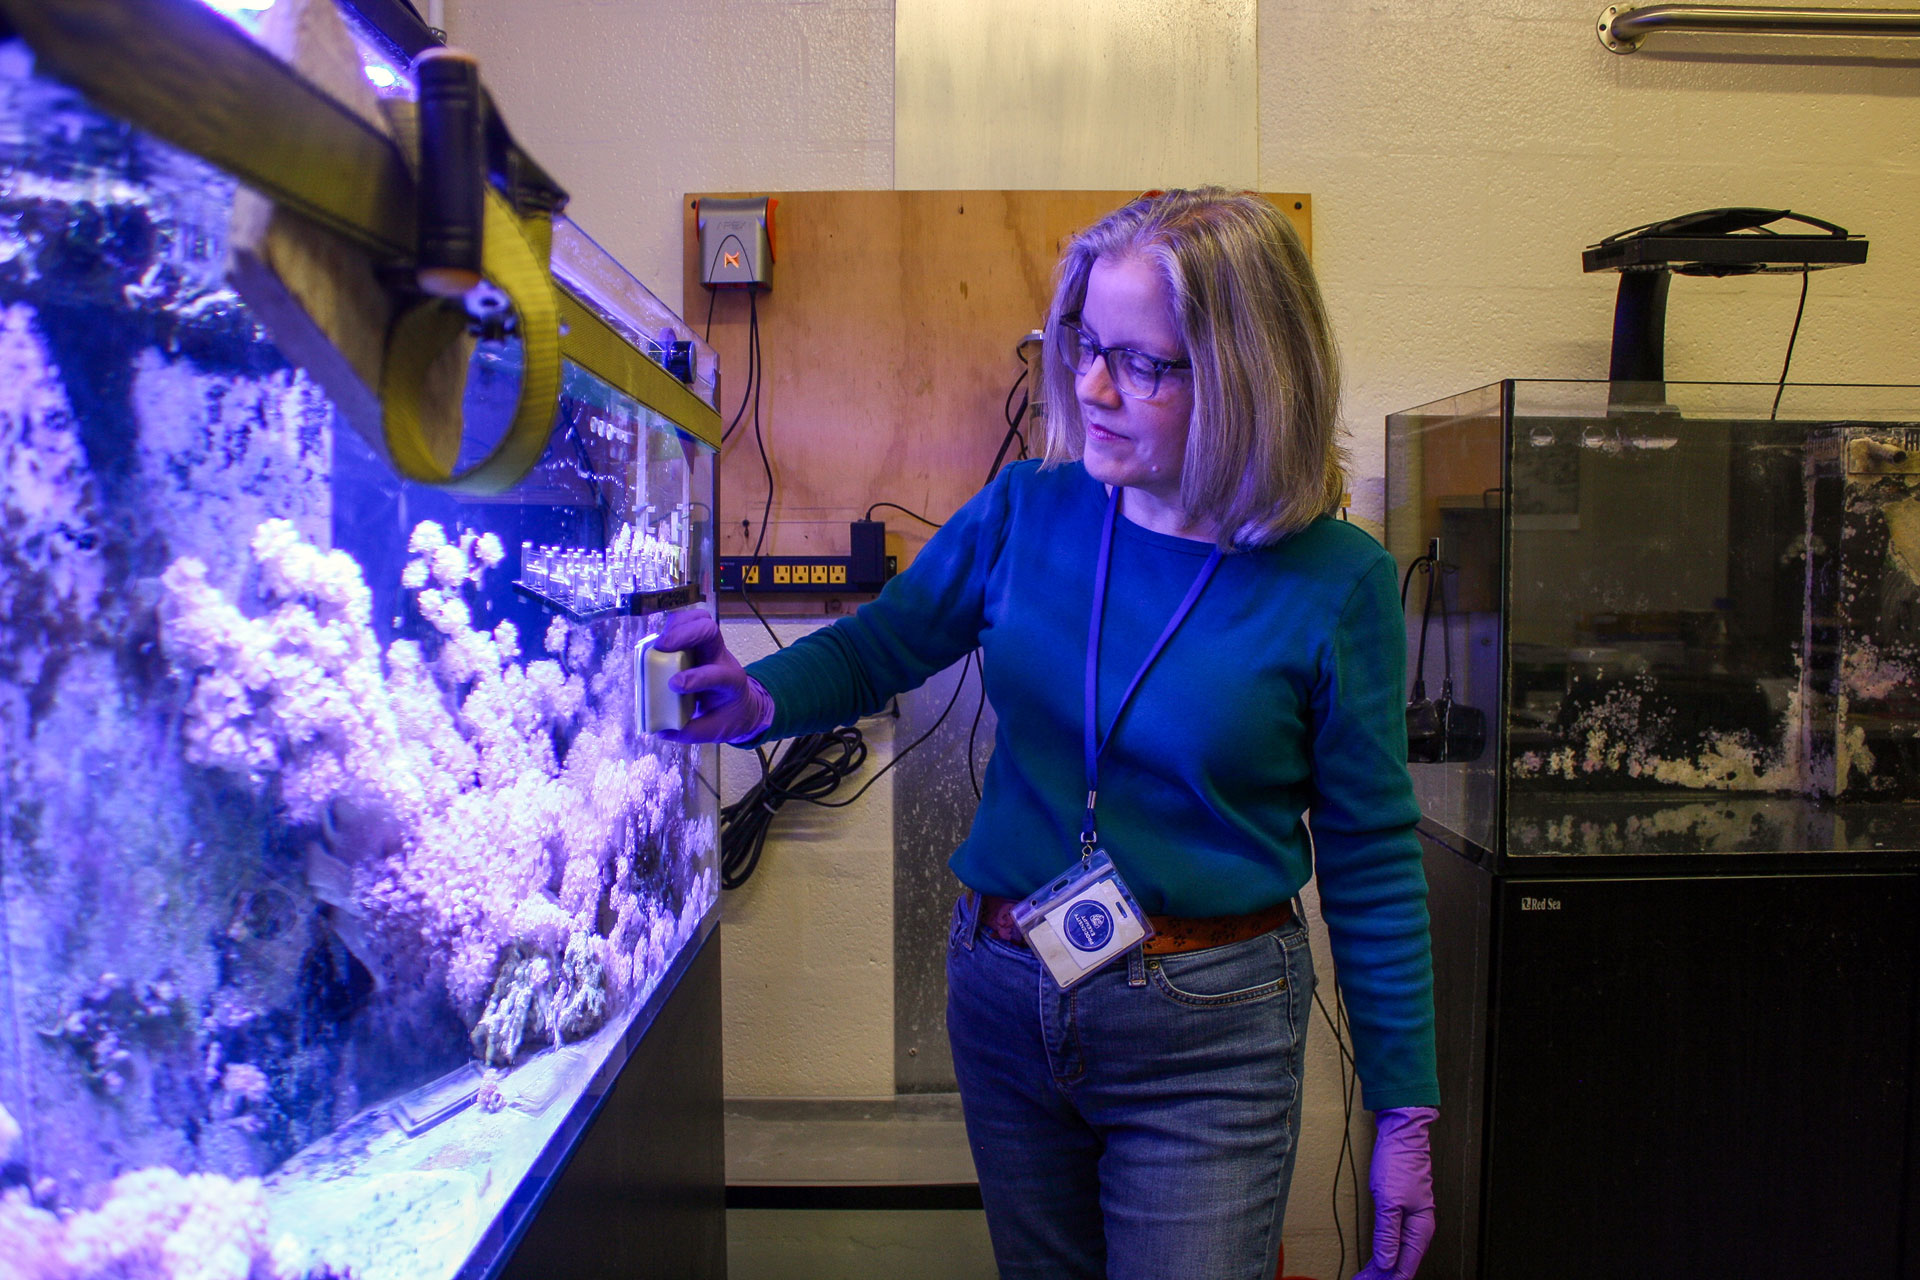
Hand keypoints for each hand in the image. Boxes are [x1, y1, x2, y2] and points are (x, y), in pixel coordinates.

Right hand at [651, 610, 774, 743]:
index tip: (673, 685)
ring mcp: (712, 646)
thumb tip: (660, 730)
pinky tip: (662, 638)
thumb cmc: (727, 715)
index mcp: (730, 683)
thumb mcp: (713, 731)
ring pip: (701, 620)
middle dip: (684, 636)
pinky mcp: (700, 641)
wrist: (742, 703)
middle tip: (661, 649)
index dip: (695, 677)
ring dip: (678, 626)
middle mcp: (722, 659)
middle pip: (710, 632)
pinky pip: (690, 621)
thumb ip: (688, 732)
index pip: (716, 674)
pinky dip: (675, 624)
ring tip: (659, 643)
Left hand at [1355, 1105, 1437, 1279]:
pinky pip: (1396, 1241)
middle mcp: (1419, 1229)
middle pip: (1401, 1264)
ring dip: (1382, 1267)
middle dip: (1381, 1276)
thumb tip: (1386, 1263)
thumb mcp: (1389, 1201)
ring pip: (1398, 1254)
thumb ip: (1387, 1235)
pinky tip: (1377, 1259)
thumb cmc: (1399, 1163)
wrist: (1403, 1137)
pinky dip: (1384, 1252)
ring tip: (1365, 1276)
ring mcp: (1412, 1221)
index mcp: (1420, 1229)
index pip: (1404, 1268)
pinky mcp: (1404, 1214)